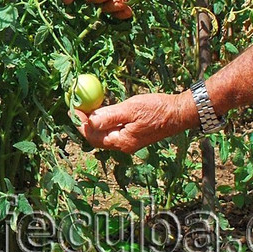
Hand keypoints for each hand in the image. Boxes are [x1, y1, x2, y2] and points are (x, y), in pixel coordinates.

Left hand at [72, 92, 197, 153]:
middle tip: (77, 106)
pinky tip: (102, 109)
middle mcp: (123, 145)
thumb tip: (89, 120)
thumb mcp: (130, 109)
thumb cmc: (156, 109)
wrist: (179, 113)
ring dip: (93, 121)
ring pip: (104, 133)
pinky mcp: (133, 134)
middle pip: (96, 137)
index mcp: (122, 142)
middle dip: (84, 123)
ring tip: (86, 106)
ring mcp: (129, 140)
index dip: (80, 123)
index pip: (92, 136)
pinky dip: (105, 120)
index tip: (73, 108)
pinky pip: (113, 129)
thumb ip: (109, 116)